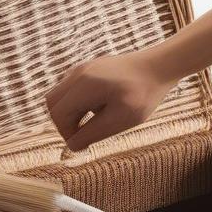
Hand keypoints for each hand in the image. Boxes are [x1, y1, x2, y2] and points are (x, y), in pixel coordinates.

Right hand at [45, 49, 178, 151]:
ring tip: (95, 119)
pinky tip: (99, 107)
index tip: (85, 142)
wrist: (160, 66)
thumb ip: (92, 134)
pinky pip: (71, 89)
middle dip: (64, 123)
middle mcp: (78, 73)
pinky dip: (77, 103)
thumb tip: (72, 146)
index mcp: (84, 85)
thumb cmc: (143, 94)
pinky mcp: (89, 69)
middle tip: (86, 132)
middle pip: (52, 104)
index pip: (57, 115)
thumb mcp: (119, 121)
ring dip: (71, 113)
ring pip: (60, 96)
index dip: (67, 133)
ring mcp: (82, 68)